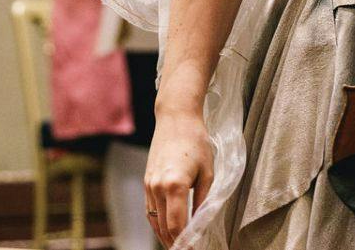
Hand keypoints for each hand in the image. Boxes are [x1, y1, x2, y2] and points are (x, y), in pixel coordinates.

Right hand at [146, 108, 213, 246]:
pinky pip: (149, 209)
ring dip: (164, 236)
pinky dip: (157, 222)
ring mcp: (149, 184)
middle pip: (163, 227)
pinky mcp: (146, 180)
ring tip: (177, 245)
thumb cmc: (196, 142)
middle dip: (174, 243)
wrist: (176, 118)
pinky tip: (166, 228)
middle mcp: (157, 187)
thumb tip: (200, 223)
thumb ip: (203, 201)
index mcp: (175, 185)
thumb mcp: (207, 172)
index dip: (184, 243)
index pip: (176, 225)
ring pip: (153, 220)